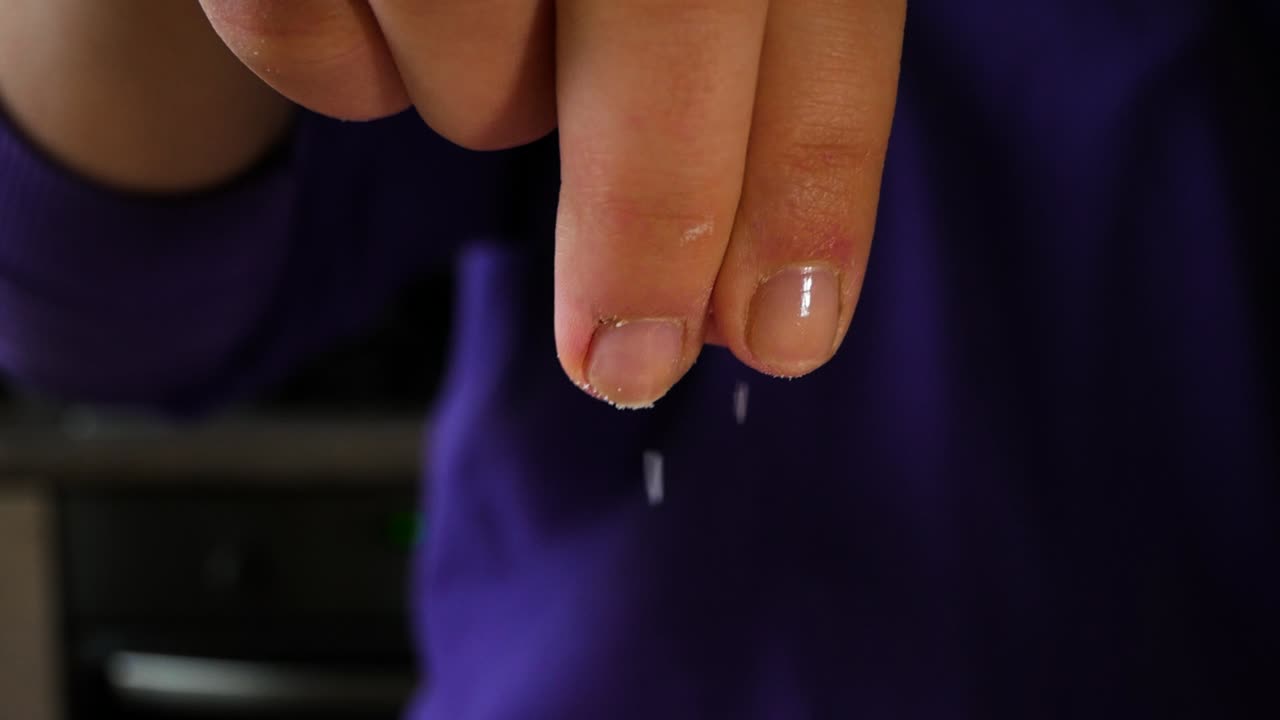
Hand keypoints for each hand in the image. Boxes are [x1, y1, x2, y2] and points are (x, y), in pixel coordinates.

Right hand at [200, 0, 906, 406]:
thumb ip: (742, 79)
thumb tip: (768, 308)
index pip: (815, 0)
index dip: (809, 171)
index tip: (789, 328)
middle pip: (660, 11)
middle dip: (657, 214)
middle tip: (634, 361)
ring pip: (472, 54)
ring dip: (490, 96)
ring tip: (499, 25)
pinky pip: (308, 35)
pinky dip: (347, 63)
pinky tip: (387, 11)